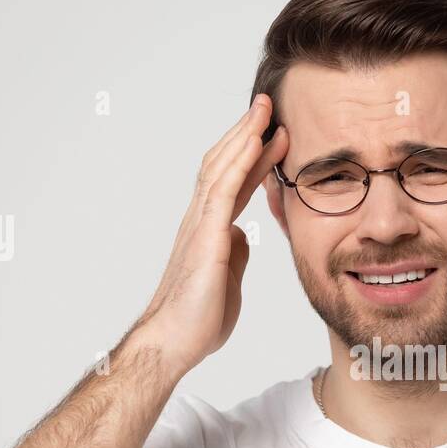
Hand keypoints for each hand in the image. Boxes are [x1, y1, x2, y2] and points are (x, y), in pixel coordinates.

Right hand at [136, 94, 288, 374]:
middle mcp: (201, 219)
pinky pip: (224, 189)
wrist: (173, 342)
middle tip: (268, 105)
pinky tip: (255, 140)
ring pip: (222, 167)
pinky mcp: (205, 236)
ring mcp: (200, 224)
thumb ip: (234, 253)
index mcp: (210, 229)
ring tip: (264, 109)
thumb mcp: (227, 278)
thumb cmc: (196, 318)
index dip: (252, 156)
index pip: (234, 181)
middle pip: (224, 163)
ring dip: (244, 134)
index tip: (273, 134)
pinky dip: (240, 161)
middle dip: (246, 132)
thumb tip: (244, 237)